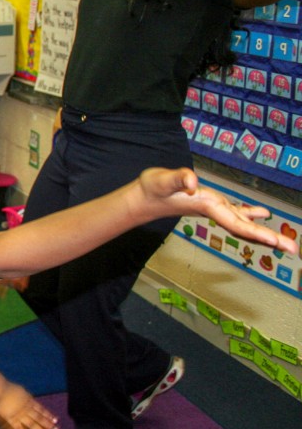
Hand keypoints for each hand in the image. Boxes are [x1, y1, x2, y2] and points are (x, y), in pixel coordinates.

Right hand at [0, 383, 58, 428]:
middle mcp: (25, 408)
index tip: (55, 420)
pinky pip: (17, 428)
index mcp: (28, 401)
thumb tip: (30, 398)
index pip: (41, 409)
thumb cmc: (7, 388)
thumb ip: (26, 396)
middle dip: (47, 424)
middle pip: (38, 417)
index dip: (48, 415)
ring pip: (31, 424)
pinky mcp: (10, 418)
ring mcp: (18, 414)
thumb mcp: (20, 390)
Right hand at [138, 168, 297, 254]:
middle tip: (294, 250)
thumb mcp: (163, 180)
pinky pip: (235, 214)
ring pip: (243, 224)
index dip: (257, 232)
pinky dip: (250, 216)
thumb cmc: (152, 188)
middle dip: (269, 239)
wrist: (142, 198)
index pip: (236, 223)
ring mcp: (214, 209)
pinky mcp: (210, 204)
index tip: (276, 243)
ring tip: (286, 243)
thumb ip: (178, 178)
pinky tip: (261, 214)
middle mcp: (214, 211)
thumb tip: (193, 182)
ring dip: (264, 232)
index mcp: (207, 206)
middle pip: (245, 228)